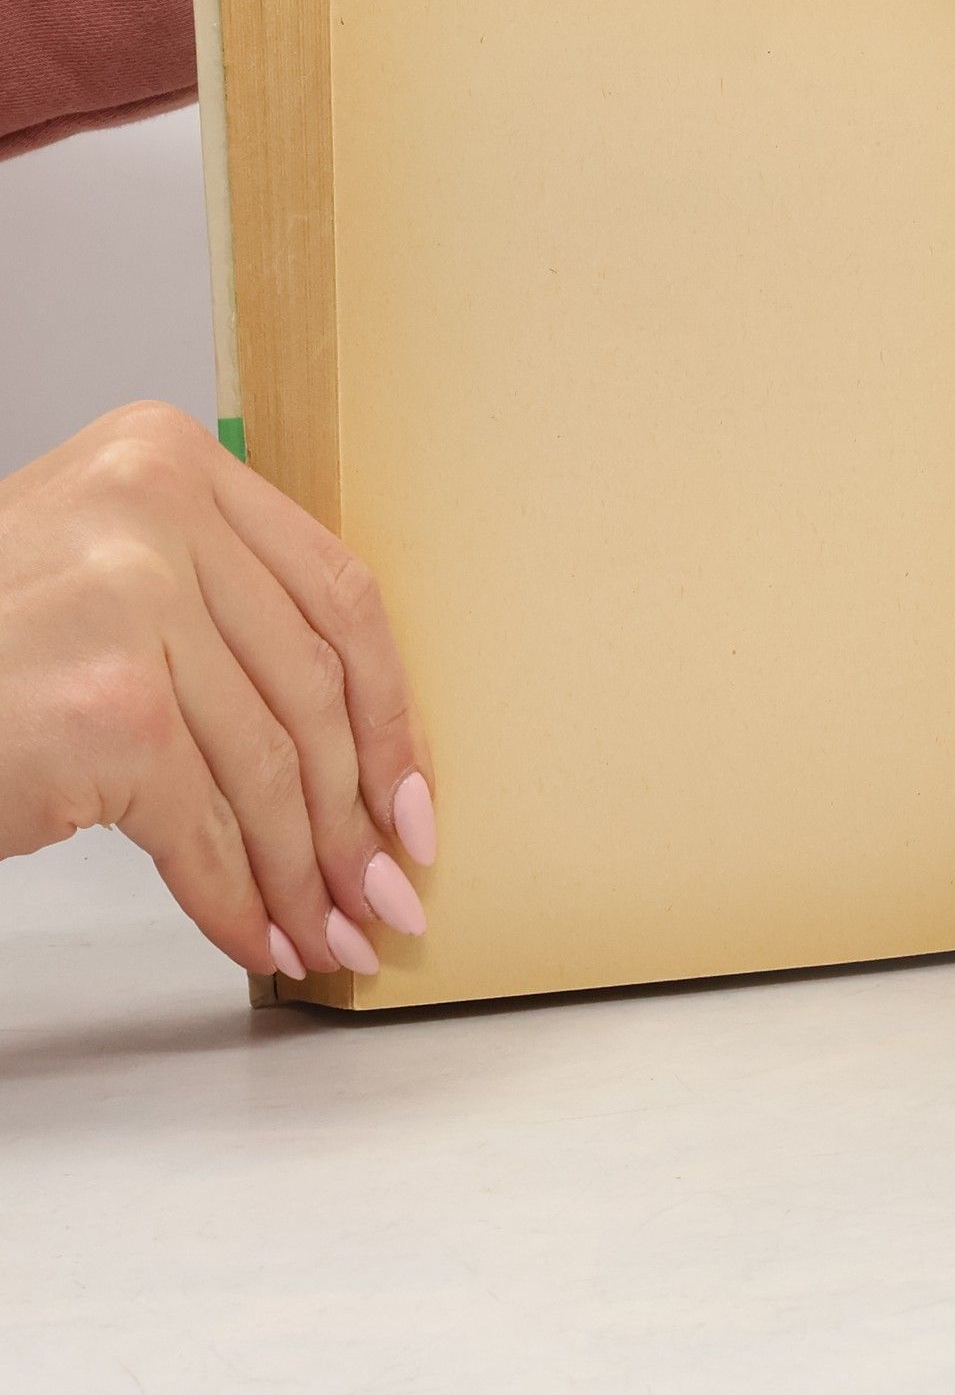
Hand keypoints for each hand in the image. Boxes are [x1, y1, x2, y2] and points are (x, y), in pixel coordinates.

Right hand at [0, 402, 436, 978]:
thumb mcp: (103, 574)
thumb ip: (220, 610)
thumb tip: (363, 748)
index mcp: (170, 458)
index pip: (336, 591)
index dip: (390, 708)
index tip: (412, 794)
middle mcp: (156, 507)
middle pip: (311, 685)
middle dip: (358, 810)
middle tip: (388, 888)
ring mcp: (128, 602)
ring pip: (267, 765)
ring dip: (303, 870)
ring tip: (329, 930)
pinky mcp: (105, 706)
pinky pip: (202, 824)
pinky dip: (233, 895)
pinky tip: (254, 936)